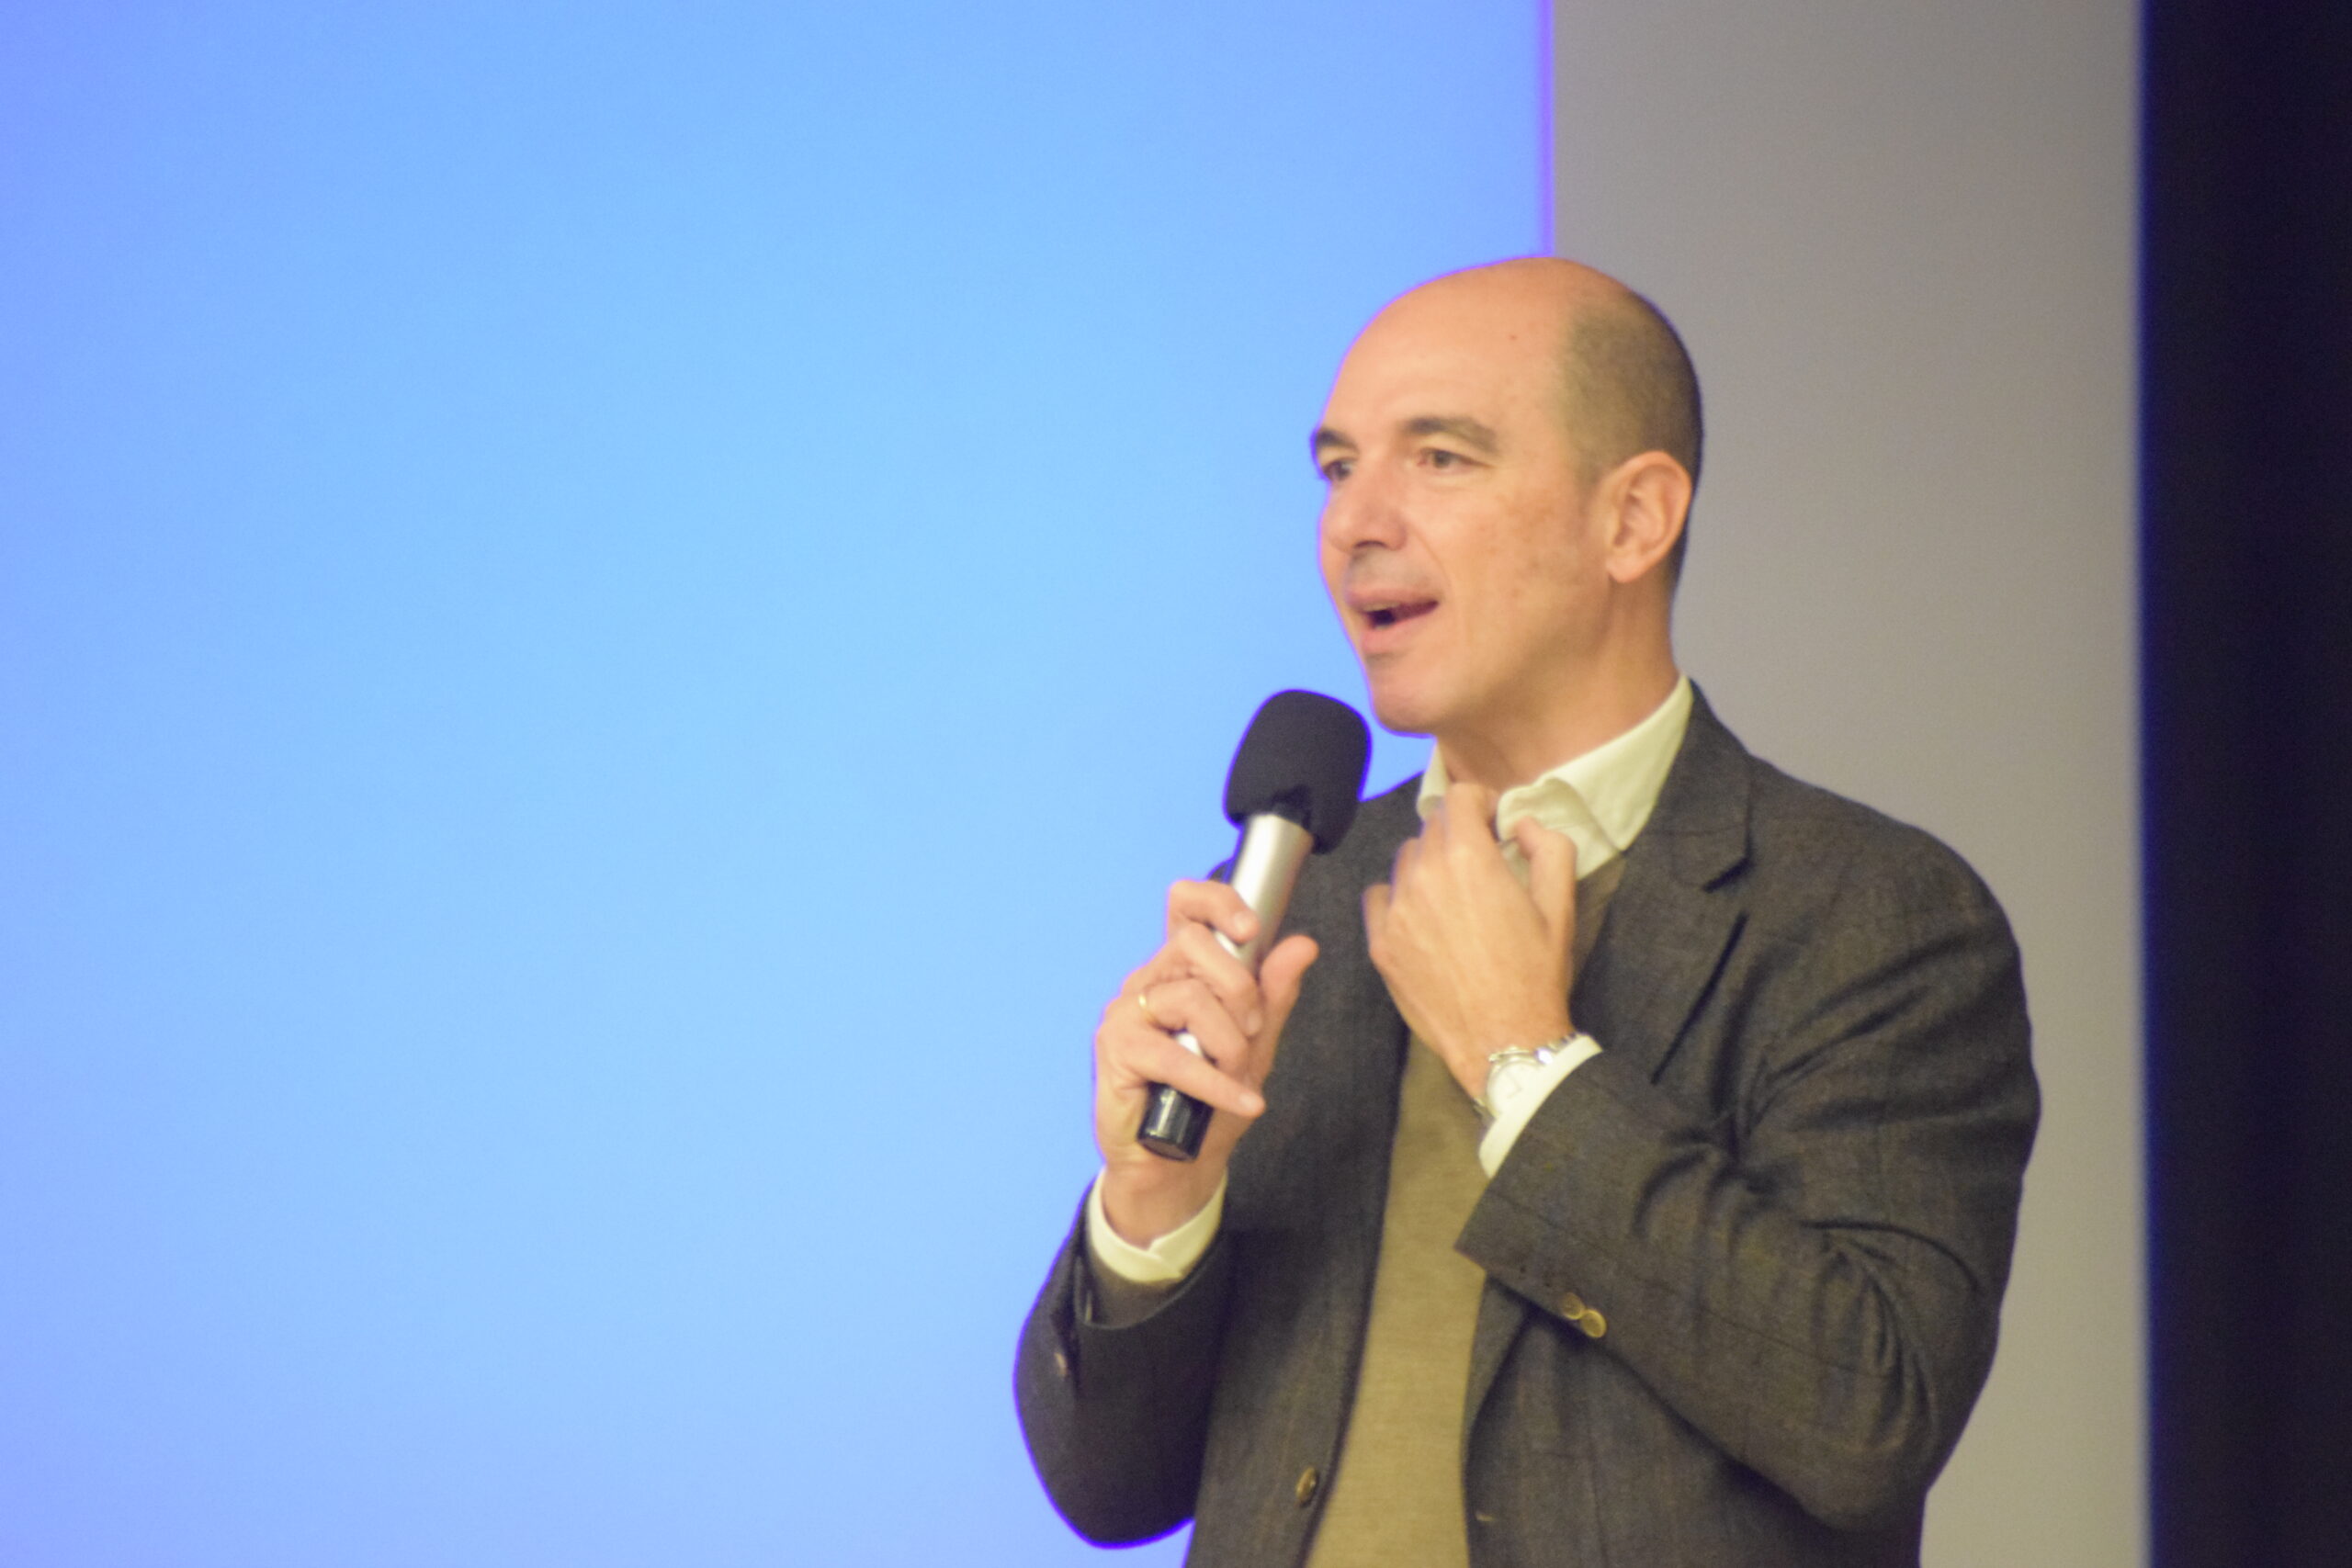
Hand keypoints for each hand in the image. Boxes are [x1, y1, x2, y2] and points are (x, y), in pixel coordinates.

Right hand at [1093, 879, 1318, 1247]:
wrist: (1177, 1164)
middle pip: (1194, 943)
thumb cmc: (1210, 1101)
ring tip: (1238, 1076)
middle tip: (1251, 1031)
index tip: (1250, 929)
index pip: (1185, 906)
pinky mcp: (1116, 1049)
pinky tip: (1242, 1102)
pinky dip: (1217, 1082)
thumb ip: (1274, 994)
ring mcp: (1128, 1012)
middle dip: (1240, 989)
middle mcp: (1149, 981)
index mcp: (1180, 969)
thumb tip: (1301, 945)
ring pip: (1190, 997)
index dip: (1216, 902)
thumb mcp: (1256, 1044)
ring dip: (1229, 1045)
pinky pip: (1175, 1055)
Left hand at [1362, 783, 1577, 1099]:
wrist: (1504, 1042)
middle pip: (1431, 826)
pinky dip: (1398, 896)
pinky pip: (1378, 896)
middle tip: (1480, 861)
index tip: (1493, 821)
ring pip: (1405, 859)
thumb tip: (1521, 822)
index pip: (1458, 796)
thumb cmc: (1537, 974)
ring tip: (1452, 892)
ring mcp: (1397, 910)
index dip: (1480, 801)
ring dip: (1428, 862)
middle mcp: (1425, 875)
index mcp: (1469, 858)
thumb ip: (1549, 846)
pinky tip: (1421, 915)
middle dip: (1458, 832)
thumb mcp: (1561, 905)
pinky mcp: (1380, 943)